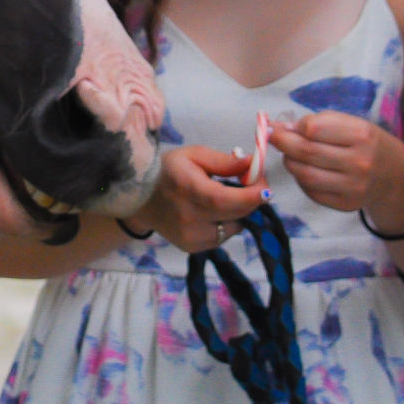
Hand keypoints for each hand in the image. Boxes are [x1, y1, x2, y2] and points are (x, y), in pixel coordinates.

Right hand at [123, 145, 268, 253]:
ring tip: (223, 199)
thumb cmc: (168, 170)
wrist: (138, 197)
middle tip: (251, 186)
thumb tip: (252, 163)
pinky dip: (224, 224)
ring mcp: (191, 237)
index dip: (255, 194)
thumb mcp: (194, 155)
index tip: (264, 184)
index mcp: (191, 191)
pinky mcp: (191, 247)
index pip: (232, 200)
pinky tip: (211, 213)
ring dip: (237, 213)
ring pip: (234, 228)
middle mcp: (191, 218)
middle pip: (238, 214)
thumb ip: (224, 161)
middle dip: (251, 200)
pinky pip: (222, 237)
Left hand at [268, 111, 389, 211]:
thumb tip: (278, 128)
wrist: (393, 175)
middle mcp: (360, 162)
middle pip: (305, 152)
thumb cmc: (363, 143)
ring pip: (304, 174)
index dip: (294, 126)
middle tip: (273, 137)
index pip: (313, 128)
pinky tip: (306, 170)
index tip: (284, 125)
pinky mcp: (346, 205)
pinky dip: (301, 179)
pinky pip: (310, 191)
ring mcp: (354, 187)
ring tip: (291, 155)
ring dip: (289, 162)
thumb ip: (316, 123)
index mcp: (361, 135)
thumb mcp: (349, 124)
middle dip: (282, 143)